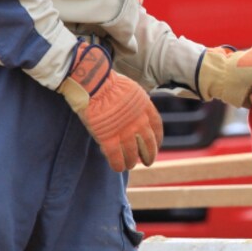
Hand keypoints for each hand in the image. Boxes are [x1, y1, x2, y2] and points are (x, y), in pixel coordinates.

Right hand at [58, 42, 161, 171]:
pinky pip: (115, 157)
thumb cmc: (108, 82)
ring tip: (129, 165)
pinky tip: (118, 168)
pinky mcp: (108, 138)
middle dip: (149, 155)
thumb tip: (135, 115)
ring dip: (131, 161)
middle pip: (148, 144)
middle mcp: (139, 122)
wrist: (94, 82)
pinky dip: (118, 164)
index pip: (157, 128)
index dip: (157, 140)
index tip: (156, 146)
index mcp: (146, 108)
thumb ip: (136, 105)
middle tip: (147, 162)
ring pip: (132, 153)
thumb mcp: (132, 91)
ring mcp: (124, 131)